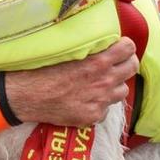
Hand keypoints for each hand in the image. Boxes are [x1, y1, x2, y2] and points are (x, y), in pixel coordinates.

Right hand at [4, 38, 137, 126]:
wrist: (27, 96)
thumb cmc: (41, 70)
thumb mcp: (66, 52)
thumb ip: (87, 49)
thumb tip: (98, 42)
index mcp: (98, 61)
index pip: (129, 49)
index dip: (124, 47)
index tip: (118, 47)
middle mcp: (104, 81)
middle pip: (132, 68)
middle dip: (126, 63)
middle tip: (115, 63)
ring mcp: (100, 101)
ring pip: (123, 91)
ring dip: (114, 86)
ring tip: (100, 84)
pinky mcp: (92, 116)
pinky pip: (106, 110)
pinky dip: (99, 105)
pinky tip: (86, 101)